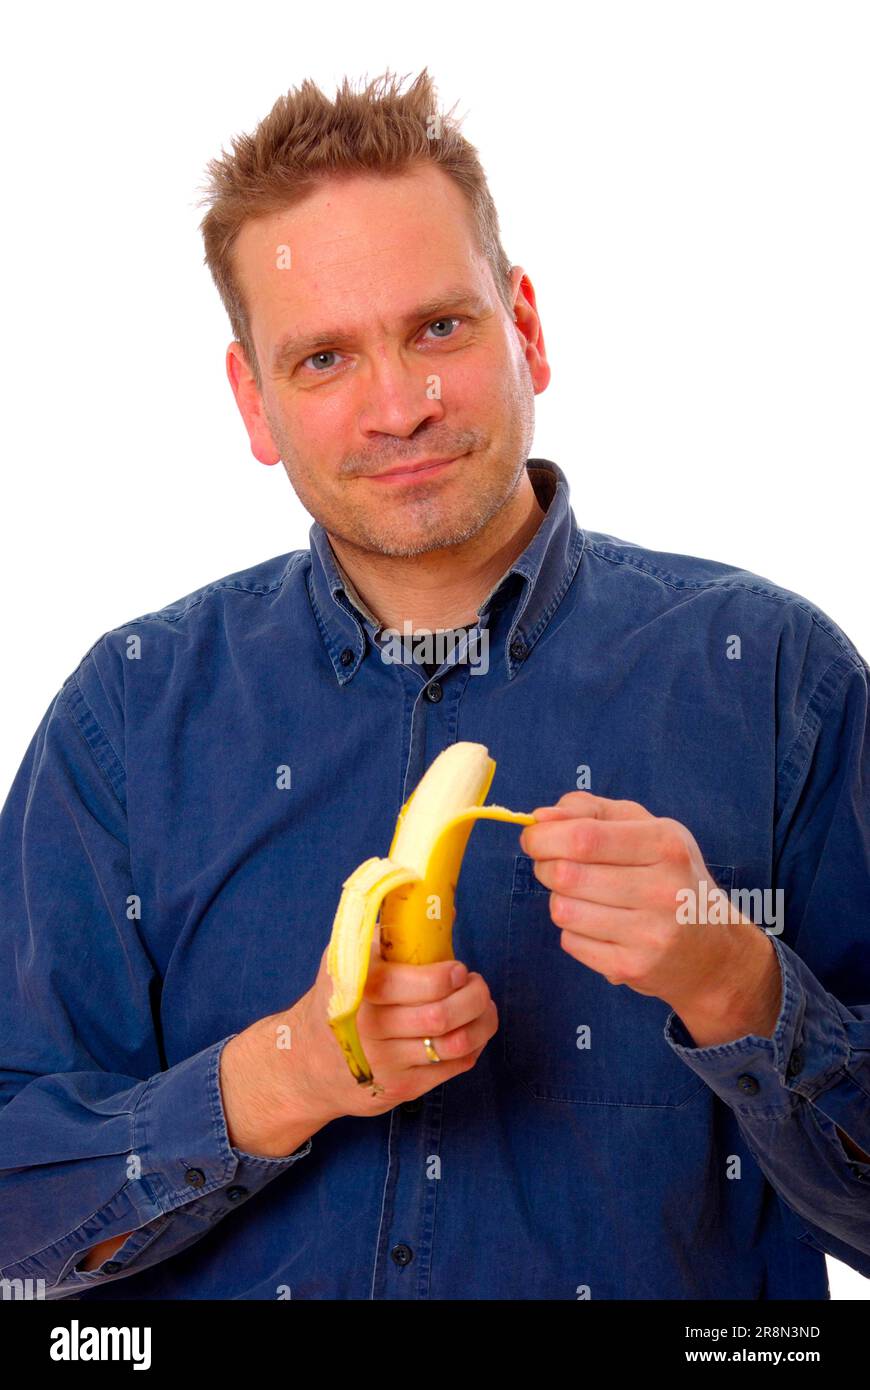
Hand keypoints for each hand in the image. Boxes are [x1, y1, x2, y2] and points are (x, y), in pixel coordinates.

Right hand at [297, 942, 497, 1114]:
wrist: (307, 1060)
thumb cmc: (339, 997)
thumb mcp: (348, 957)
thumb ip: (391, 932)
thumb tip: (444, 910)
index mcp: (357, 989)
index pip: (410, 985)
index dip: (444, 977)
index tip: (459, 969)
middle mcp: (369, 1030)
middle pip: (439, 1017)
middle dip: (473, 998)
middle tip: (477, 985)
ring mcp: (386, 1064)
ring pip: (453, 1046)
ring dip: (480, 1023)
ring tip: (482, 1006)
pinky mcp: (401, 1089)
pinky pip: (453, 1068)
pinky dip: (473, 1046)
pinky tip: (470, 1029)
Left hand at [519, 791, 780, 1039]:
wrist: (713, 952)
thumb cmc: (670, 877)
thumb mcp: (646, 829)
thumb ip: (592, 811)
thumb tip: (541, 817)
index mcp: (666, 845)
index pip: (584, 837)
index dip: (545, 836)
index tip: (534, 837)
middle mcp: (663, 890)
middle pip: (567, 874)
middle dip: (545, 866)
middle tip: (554, 866)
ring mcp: (649, 934)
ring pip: (563, 910)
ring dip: (560, 900)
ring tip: (584, 897)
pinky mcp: (632, 967)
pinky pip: (571, 942)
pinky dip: (574, 931)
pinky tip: (600, 926)